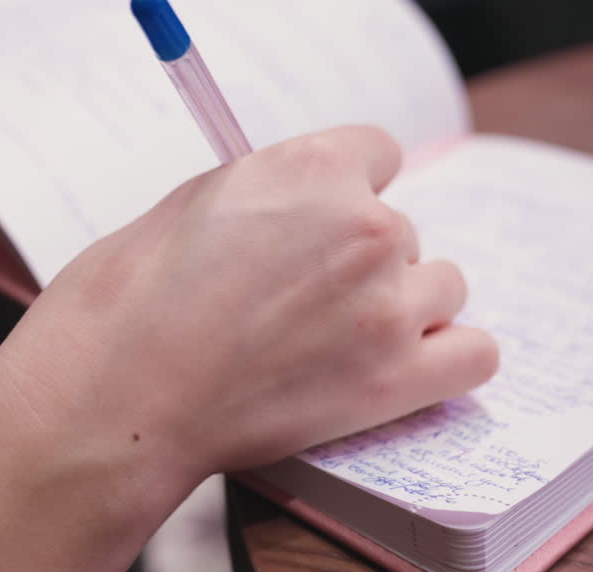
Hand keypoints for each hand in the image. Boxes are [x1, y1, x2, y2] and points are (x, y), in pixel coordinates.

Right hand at [0, 125, 497, 492]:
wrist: (118, 396)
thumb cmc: (129, 301)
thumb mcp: (193, 204)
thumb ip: (268, 194)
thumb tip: (299, 206)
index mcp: (312, 168)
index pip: (378, 155)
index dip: (344, 193)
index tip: (320, 226)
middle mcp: (365, 229)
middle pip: (401, 232)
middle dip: (358, 262)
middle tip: (300, 305)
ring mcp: (386, 308)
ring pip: (441, 287)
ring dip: (402, 307)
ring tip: (340, 342)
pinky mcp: (394, 382)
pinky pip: (474, 357)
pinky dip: (446, 359)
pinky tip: (401, 368)